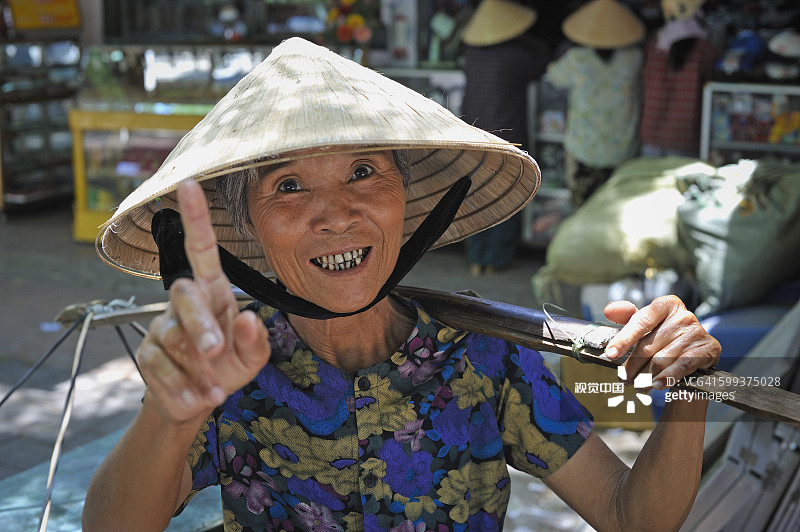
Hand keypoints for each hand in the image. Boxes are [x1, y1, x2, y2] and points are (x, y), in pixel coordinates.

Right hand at [137, 180, 270, 422]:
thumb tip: (250, 318)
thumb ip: (256, 342)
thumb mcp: (252, 359)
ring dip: (198, 370)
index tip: (190, 184)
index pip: (202, 250)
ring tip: (215, 390)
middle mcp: (185, 303)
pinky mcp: (146, 352)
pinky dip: (182, 387)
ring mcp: (162, 326)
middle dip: (201, 324)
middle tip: (218, 351)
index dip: (196, 218)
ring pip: (173, 338)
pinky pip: (160, 367)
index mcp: (214, 294)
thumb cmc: (228, 368)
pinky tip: (197, 397)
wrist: (195, 403)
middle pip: (184, 295)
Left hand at [602, 295, 719, 389]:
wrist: (693, 353)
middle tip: (624, 378)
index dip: (624, 338)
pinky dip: (667, 377)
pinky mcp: (708, 349)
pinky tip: (657, 385)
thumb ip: (627, 316)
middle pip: (649, 345)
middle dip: (633, 365)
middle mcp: (684, 315)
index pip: (642, 320)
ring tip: (638, 385)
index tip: (611, 354)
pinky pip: (681, 366)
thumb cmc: (663, 337)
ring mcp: (698, 332)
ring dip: (646, 376)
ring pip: (662, 359)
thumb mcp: (645, 324)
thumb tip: (609, 310)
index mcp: (667, 304)